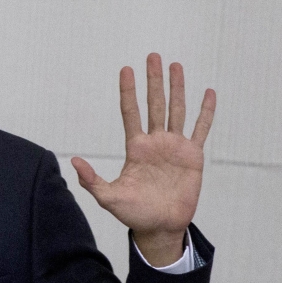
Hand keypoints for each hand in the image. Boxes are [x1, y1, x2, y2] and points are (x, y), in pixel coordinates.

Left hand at [71, 53, 215, 265]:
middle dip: (154, 80)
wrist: (161, 226)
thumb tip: (74, 161)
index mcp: (136, 147)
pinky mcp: (193, 156)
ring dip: (177, 88)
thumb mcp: (108, 197)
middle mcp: (155, 141)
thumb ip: (92, 180)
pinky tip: (208, 93)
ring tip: (176, 65)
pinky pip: (201, 129)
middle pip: (154, 103)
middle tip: (153, 56)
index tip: (126, 69)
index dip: (129, 91)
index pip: (130, 112)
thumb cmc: (134, 213)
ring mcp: (175, 147)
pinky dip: (205, 111)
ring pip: (177, 110)